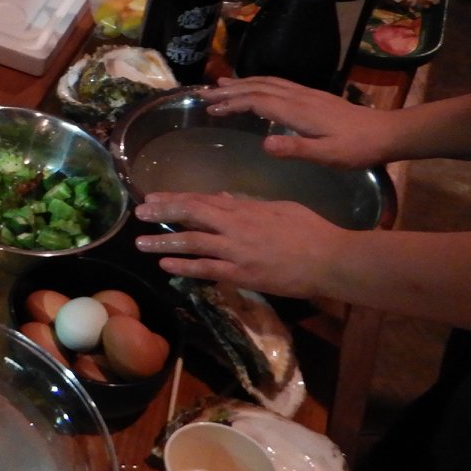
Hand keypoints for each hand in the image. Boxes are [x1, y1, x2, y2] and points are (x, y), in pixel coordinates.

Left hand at [133, 191, 348, 298]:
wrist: (331, 259)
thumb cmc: (311, 231)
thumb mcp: (279, 208)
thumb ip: (249, 204)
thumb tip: (224, 198)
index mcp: (245, 208)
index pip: (203, 200)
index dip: (176, 198)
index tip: (154, 197)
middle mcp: (235, 226)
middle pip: (191, 215)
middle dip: (163, 212)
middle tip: (140, 212)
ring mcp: (237, 251)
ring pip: (193, 243)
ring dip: (164, 241)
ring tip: (140, 242)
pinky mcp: (242, 274)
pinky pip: (207, 270)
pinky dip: (185, 266)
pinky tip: (165, 264)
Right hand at [200, 76, 396, 168]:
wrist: (387, 133)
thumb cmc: (357, 149)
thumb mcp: (328, 155)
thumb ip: (296, 149)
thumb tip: (264, 144)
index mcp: (298, 111)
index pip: (257, 102)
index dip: (232, 103)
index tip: (210, 108)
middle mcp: (298, 97)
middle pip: (257, 87)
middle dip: (229, 89)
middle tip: (203, 93)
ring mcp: (306, 94)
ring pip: (267, 82)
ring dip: (242, 83)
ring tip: (220, 84)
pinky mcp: (313, 96)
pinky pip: (278, 84)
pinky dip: (258, 83)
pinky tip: (256, 87)